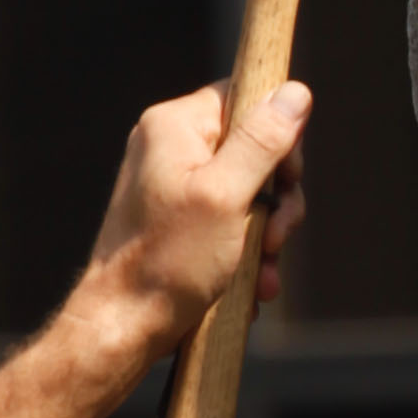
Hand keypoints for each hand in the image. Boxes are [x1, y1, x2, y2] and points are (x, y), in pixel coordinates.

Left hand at [71, 77, 312, 368]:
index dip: (277, 137)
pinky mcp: (180, 218)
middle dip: (276, 197)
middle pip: (254, 147)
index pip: (246, 98)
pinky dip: (247, 249)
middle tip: (274, 237)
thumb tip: (295, 92)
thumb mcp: (227, 197)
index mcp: (174, 126)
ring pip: (250, 189)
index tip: (285, 180)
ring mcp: (174, 183)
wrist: (123, 325)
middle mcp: (171, 146)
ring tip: (263, 269)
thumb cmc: (166, 263)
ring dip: (267, 232)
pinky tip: (253, 282)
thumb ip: (262, 141)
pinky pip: (232, 218)